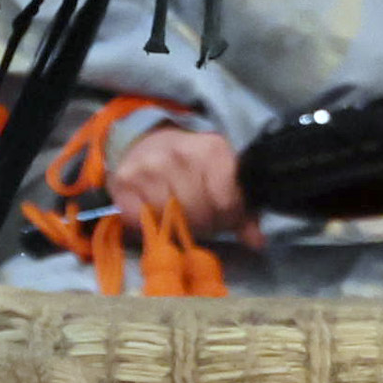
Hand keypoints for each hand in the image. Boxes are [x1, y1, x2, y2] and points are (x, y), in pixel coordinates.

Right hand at [106, 123, 245, 240]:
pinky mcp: (125, 179)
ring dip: (175, 224)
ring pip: (170, 218)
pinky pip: (140, 218)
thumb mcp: (222, 178)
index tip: (223, 214)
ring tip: (178, 213)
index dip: (227, 216)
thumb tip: (257, 242)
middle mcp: (179, 154)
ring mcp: (150, 166)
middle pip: (198, 213)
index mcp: (211, 150)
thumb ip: (243, 212)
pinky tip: (154, 209)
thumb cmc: (192, 166)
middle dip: (202, 223)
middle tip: (200, 217)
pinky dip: (147, 221)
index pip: (225, 202)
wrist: (148, 141)